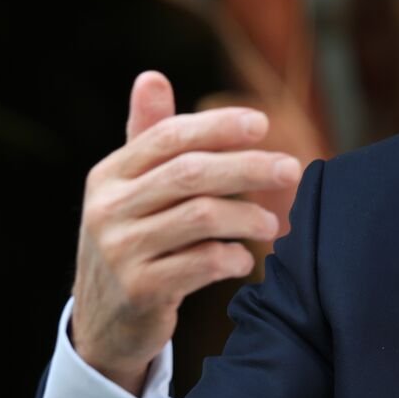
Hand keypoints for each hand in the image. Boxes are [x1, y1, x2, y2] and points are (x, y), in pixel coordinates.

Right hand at [70, 71, 300, 395]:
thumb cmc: (134, 238)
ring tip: (274, 225)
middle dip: (249, 167)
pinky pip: (201, 264)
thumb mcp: (132, 188)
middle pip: (191, 174)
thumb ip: (149, 136)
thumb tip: (151, 76)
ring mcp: (120, 252)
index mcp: (109, 175)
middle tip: (292, 169)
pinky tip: (245, 260)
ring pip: (201, 217)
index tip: (263, 124)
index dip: (219, 126)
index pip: (169, 136)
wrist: (106, 321)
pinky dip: (233, 258)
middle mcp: (108, 209)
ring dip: (249, 218)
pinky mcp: (140, 291)